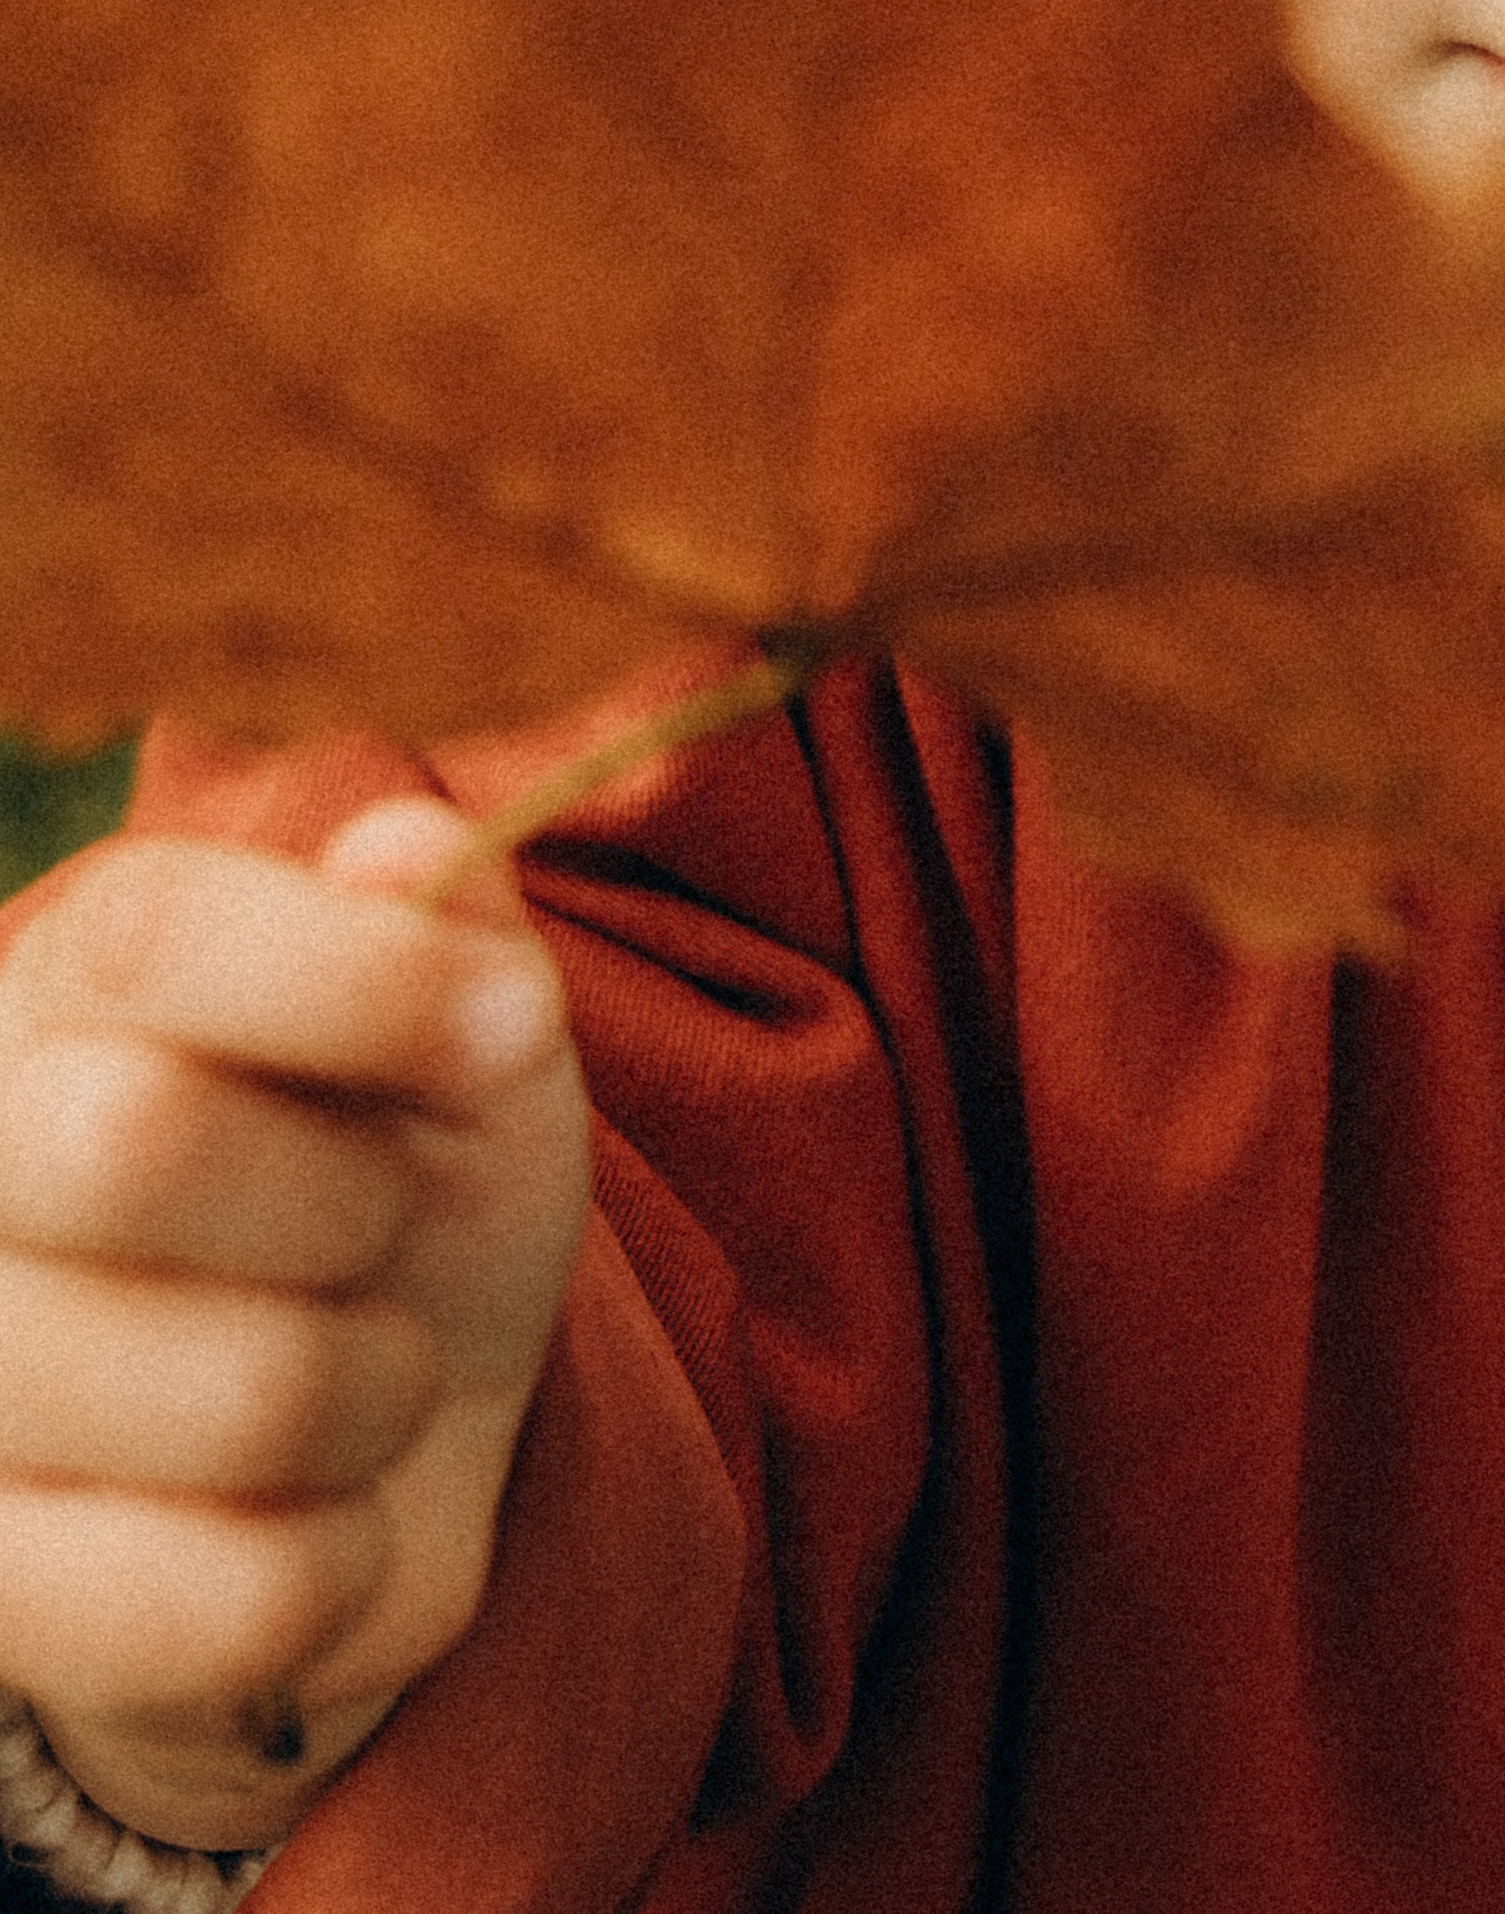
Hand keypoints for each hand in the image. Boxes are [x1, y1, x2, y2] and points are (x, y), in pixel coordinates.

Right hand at [0, 799, 588, 1850]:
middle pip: (136, 1142)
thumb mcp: (473, 1032)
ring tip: (357, 1371)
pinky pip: (235, 1595)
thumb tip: (413, 850)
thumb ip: (452, 933)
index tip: (511, 1025)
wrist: (381, 1430)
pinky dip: (345, 1560)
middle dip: (352, 1198)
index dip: (353, 975)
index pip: (148, 934)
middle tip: (380, 1219)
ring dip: (378, 1389)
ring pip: (236, 1393)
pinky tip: (316, 1515)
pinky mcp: (1, 1593)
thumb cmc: (411, 1172)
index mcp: (70, 980)